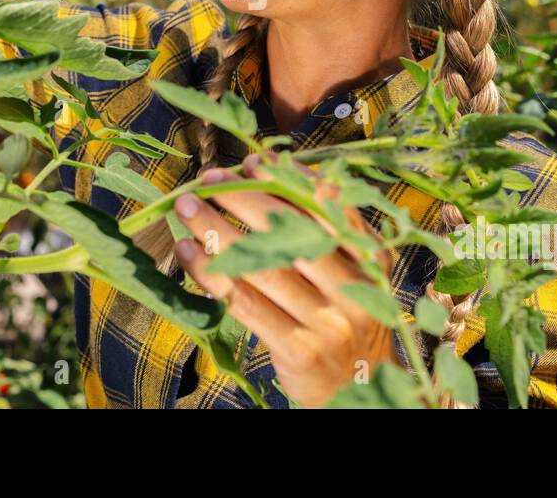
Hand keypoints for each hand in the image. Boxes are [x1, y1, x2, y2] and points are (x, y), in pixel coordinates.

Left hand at [174, 152, 397, 407]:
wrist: (362, 394)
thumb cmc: (349, 322)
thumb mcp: (356, 275)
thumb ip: (329, 230)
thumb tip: (282, 175)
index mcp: (370, 259)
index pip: (327, 207)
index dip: (287, 181)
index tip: (252, 162)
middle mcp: (353, 287)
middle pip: (291, 230)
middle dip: (244, 198)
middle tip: (208, 179)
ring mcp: (327, 320)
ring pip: (261, 264)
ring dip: (217, 230)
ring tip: (186, 209)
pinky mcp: (299, 349)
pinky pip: (245, 303)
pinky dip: (212, 274)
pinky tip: (188, 253)